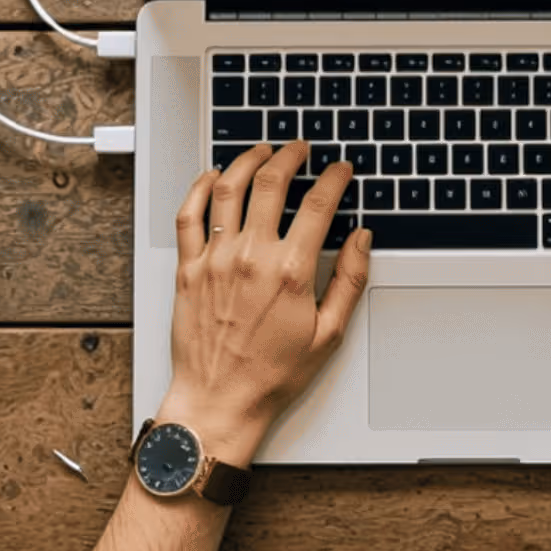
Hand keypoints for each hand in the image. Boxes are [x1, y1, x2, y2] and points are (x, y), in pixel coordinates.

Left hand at [161, 139, 370, 462]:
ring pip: (227, 189)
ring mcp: (215, 260)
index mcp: (289, 272)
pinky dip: (198, 188)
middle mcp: (251, 258)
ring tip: (261, 151)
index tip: (340, 170)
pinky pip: (187, 216)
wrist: (220, 401)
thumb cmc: (271, 375)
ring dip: (247, 161)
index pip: (318, 205)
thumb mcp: (328, 334)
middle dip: (290, 156)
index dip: (333, 178)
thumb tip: (362, 240)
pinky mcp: (188, 270)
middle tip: (300, 149)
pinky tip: (211, 177)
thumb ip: (350, 281)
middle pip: (271, 183)